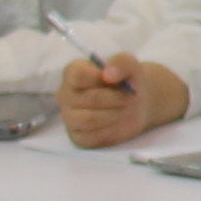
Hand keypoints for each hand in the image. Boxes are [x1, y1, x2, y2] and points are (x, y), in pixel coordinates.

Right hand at [59, 55, 188, 143]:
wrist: (134, 102)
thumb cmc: (126, 79)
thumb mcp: (129, 64)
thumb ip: (120, 62)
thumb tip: (108, 74)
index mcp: (73, 72)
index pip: (78, 76)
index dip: (101, 79)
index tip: (119, 81)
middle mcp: (66, 94)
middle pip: (89, 99)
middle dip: (116, 99)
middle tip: (130, 97)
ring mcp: (69, 116)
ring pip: (89, 120)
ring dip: (114, 114)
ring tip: (125, 108)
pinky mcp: (77, 136)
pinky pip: (91, 137)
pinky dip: (110, 130)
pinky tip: (117, 122)